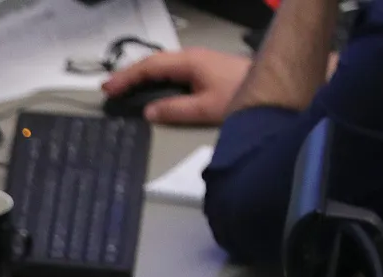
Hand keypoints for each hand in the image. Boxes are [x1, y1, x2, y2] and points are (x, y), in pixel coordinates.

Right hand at [101, 48, 251, 126]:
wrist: (274, 86)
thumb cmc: (240, 96)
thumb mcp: (206, 108)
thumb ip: (175, 110)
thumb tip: (148, 112)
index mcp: (188, 62)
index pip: (150, 67)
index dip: (127, 77)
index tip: (108, 89)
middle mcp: (191, 57)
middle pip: (153, 63)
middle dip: (129, 75)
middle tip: (108, 89)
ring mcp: (198, 62)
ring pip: (162, 67)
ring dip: (141, 77)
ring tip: (123, 89)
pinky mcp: (204, 70)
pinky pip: (171, 71)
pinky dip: (155, 79)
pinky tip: (150, 89)